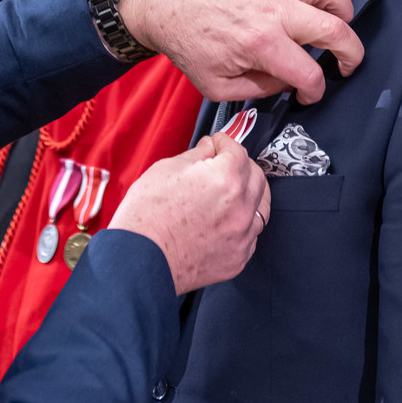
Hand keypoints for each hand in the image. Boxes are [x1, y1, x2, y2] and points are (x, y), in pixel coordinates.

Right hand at [109, 133, 269, 293]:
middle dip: (241, 164)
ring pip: (261, 205)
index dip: (224, 142)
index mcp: (225, 180)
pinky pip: (251, 233)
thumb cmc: (147, 217)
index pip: (237, 151)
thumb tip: (209, 148)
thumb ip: (197, 155)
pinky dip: (243, 221)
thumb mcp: (167, 170)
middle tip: (224, 162)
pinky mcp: (238, 258)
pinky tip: (226, 218)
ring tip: (230, 190)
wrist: (140, 259)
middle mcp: (240, 208)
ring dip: (248, 192)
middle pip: (256, 176)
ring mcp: (242, 236)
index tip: (217, 143)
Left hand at [120, 0, 363, 104]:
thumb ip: (258, 90)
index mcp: (261, 44)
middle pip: (337, 30)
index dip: (315, 91)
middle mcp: (275, 11)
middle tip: (347, 66)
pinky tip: (314, 4)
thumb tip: (284, 82)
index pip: (310, 73)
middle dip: (352, 55)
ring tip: (336, 29)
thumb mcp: (216, 85)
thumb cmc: (187, 40)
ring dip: (344, 13)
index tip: (308, 94)